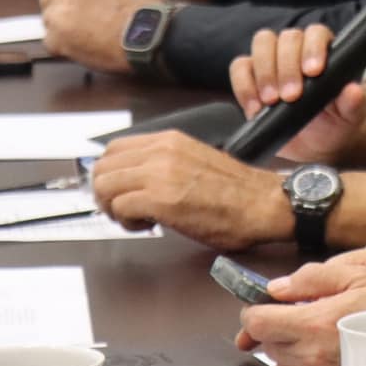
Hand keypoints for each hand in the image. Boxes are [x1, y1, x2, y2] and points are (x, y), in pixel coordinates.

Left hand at [39, 0, 160, 73]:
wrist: (151, 35)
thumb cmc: (149, 12)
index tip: (81, 6)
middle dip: (62, 9)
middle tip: (80, 24)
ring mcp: (63, 8)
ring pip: (50, 18)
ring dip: (63, 28)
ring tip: (86, 37)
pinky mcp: (60, 33)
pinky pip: (51, 41)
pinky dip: (64, 48)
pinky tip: (84, 48)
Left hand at [88, 131, 289, 250]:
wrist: (263, 204)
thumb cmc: (237, 192)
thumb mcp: (195, 161)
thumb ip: (164, 163)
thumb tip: (136, 177)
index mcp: (170, 140)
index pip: (114, 149)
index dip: (110, 173)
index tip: (119, 189)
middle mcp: (161, 151)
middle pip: (102, 168)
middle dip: (106, 193)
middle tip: (123, 208)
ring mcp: (160, 173)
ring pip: (105, 187)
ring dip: (113, 208)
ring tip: (136, 217)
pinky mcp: (161, 200)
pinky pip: (120, 208)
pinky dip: (126, 222)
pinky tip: (148, 225)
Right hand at [229, 26, 365, 162]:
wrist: (314, 142)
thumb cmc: (334, 122)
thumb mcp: (348, 118)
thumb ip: (353, 105)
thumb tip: (353, 91)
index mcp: (325, 51)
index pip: (317, 34)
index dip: (313, 48)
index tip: (313, 72)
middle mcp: (297, 49)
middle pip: (287, 37)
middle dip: (287, 66)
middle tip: (291, 96)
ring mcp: (272, 58)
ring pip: (262, 43)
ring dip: (265, 71)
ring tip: (271, 101)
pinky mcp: (251, 74)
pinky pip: (240, 67)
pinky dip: (244, 85)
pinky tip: (254, 108)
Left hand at [234, 248, 365, 365]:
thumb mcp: (357, 276)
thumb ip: (310, 278)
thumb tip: (275, 288)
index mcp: (312, 325)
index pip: (255, 322)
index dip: (259, 311)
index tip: (269, 309)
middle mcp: (308, 359)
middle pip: (267, 343)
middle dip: (282, 329)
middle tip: (313, 321)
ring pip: (281, 365)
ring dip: (295, 352)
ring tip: (328, 342)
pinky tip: (332, 362)